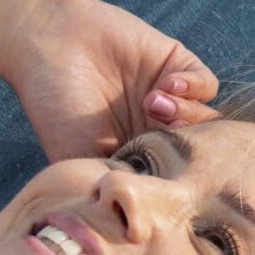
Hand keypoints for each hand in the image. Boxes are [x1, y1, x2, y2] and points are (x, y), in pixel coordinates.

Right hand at [8, 0, 220, 162]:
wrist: (48, 44)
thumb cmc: (54, 105)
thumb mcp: (77, 155)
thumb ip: (111, 180)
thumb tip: (141, 211)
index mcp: (132, 152)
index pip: (168, 173)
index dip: (171, 176)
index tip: (158, 171)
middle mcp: (152, 126)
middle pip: (191, 147)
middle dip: (182, 145)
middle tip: (159, 134)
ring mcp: (166, 96)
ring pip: (203, 118)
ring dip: (186, 115)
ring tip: (153, 104)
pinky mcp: (175, 65)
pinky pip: (206, 85)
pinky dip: (193, 88)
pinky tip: (166, 85)